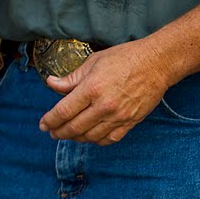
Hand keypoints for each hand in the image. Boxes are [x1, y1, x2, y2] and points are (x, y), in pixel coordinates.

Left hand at [38, 40, 169, 144]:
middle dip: (59, 132)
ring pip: (90, 137)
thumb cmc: (124, 58)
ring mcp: (118, 117)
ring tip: (68, 133)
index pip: (64, 111)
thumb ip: (71, 78)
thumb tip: (51, 84)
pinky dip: (96, 140)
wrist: (156, 64)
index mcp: (92, 88)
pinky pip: (109, 139)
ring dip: (76, 138)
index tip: (43, 124)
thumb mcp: (93, 62)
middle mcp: (104, 106)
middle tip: (52, 132)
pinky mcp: (130, 123)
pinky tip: (89, 136)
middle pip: (74, 127)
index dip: (50, 120)